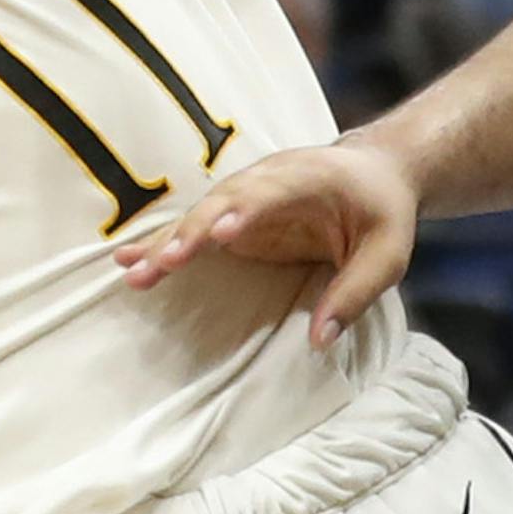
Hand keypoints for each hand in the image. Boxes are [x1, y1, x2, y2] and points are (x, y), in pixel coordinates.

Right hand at [114, 136, 420, 346]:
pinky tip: (125, 260)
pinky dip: (160, 243)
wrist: (374, 172)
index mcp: (309, 178)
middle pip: (221, 205)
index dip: (246, 210)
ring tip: (133, 273)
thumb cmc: (382, 213)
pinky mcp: (231, 215)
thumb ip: (355, 293)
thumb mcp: (387, 254)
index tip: (223, 233)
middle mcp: (266, 180)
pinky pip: (191, 228)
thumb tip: (320, 341)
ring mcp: (244, 196)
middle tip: (164, 263)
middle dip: (191, 233)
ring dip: (166, 244)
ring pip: (197, 217)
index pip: (272, 192)